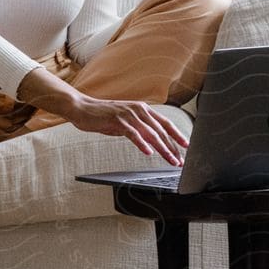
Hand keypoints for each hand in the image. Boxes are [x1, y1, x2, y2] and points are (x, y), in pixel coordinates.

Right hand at [61, 94, 187, 164]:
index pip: (165, 123)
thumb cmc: (102, 116)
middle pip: (161, 130)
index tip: (187, 146)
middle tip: (180, 160)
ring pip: (151, 133)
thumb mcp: (125, 121)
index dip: (177, 135)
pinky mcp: (117, 120)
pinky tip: (148, 152)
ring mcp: (128, 114)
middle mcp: (139, 110)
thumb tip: (151, 141)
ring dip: (162, 148)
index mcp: (143, 109)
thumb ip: (139, 128)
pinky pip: (133, 134)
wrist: (82, 108)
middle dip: (173, 147)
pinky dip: (142, 144)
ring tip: (170, 159)